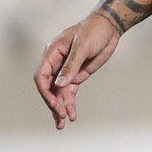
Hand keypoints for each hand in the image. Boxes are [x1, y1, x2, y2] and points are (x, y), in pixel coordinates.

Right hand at [33, 12, 120, 129]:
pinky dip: (70, 103)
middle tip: (61, 117)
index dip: (45, 92)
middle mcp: (56, 63)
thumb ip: (71, 66)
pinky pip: (70, 91)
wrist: (110, 26)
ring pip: (59, 93)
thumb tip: (59, 85)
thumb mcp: (83, 47)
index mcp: (52, 54)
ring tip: (62, 124)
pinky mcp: (77, 74)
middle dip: (53, 103)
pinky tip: (72, 115)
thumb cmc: (94, 31)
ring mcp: (67, 70)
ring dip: (60, 107)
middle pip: (49, 88)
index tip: (54, 104)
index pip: (41, 76)